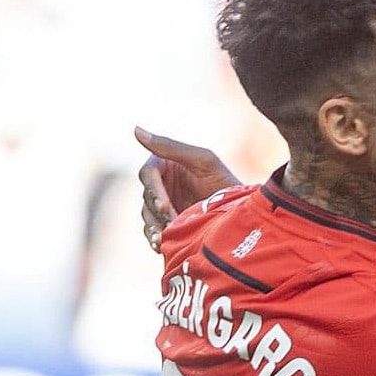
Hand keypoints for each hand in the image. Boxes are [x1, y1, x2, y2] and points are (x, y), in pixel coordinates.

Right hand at [135, 126, 240, 251]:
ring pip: (147, 215)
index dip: (154, 190)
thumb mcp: (203, 160)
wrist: (240, 210)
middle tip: (171, 223)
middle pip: (146, 197)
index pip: (148, 174)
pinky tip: (160, 246)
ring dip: (154, 227)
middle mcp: (161, 183)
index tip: (164, 206)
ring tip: (164, 239)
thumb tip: (136, 129)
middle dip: (157, 211)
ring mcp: (163, 203)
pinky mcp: (166, 221)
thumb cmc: (224, 179)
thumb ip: (171, 147)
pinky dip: (155, 237)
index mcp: (165, 163)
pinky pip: (153, 230)